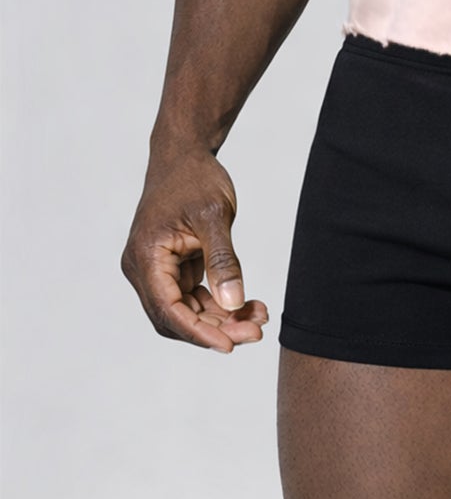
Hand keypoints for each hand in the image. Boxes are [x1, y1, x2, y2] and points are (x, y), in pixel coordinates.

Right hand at [121, 149, 268, 353]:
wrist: (185, 154)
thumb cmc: (194, 178)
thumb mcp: (213, 216)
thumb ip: (223, 260)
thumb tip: (234, 303)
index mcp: (145, 258)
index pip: (168, 309)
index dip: (198, 332)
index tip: (229, 345)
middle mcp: (143, 270)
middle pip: (177, 317)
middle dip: (216, 328)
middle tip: (256, 332)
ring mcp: (157, 271)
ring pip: (187, 311)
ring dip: (221, 319)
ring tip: (259, 318)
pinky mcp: (172, 269)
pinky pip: (193, 297)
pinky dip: (219, 303)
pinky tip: (249, 306)